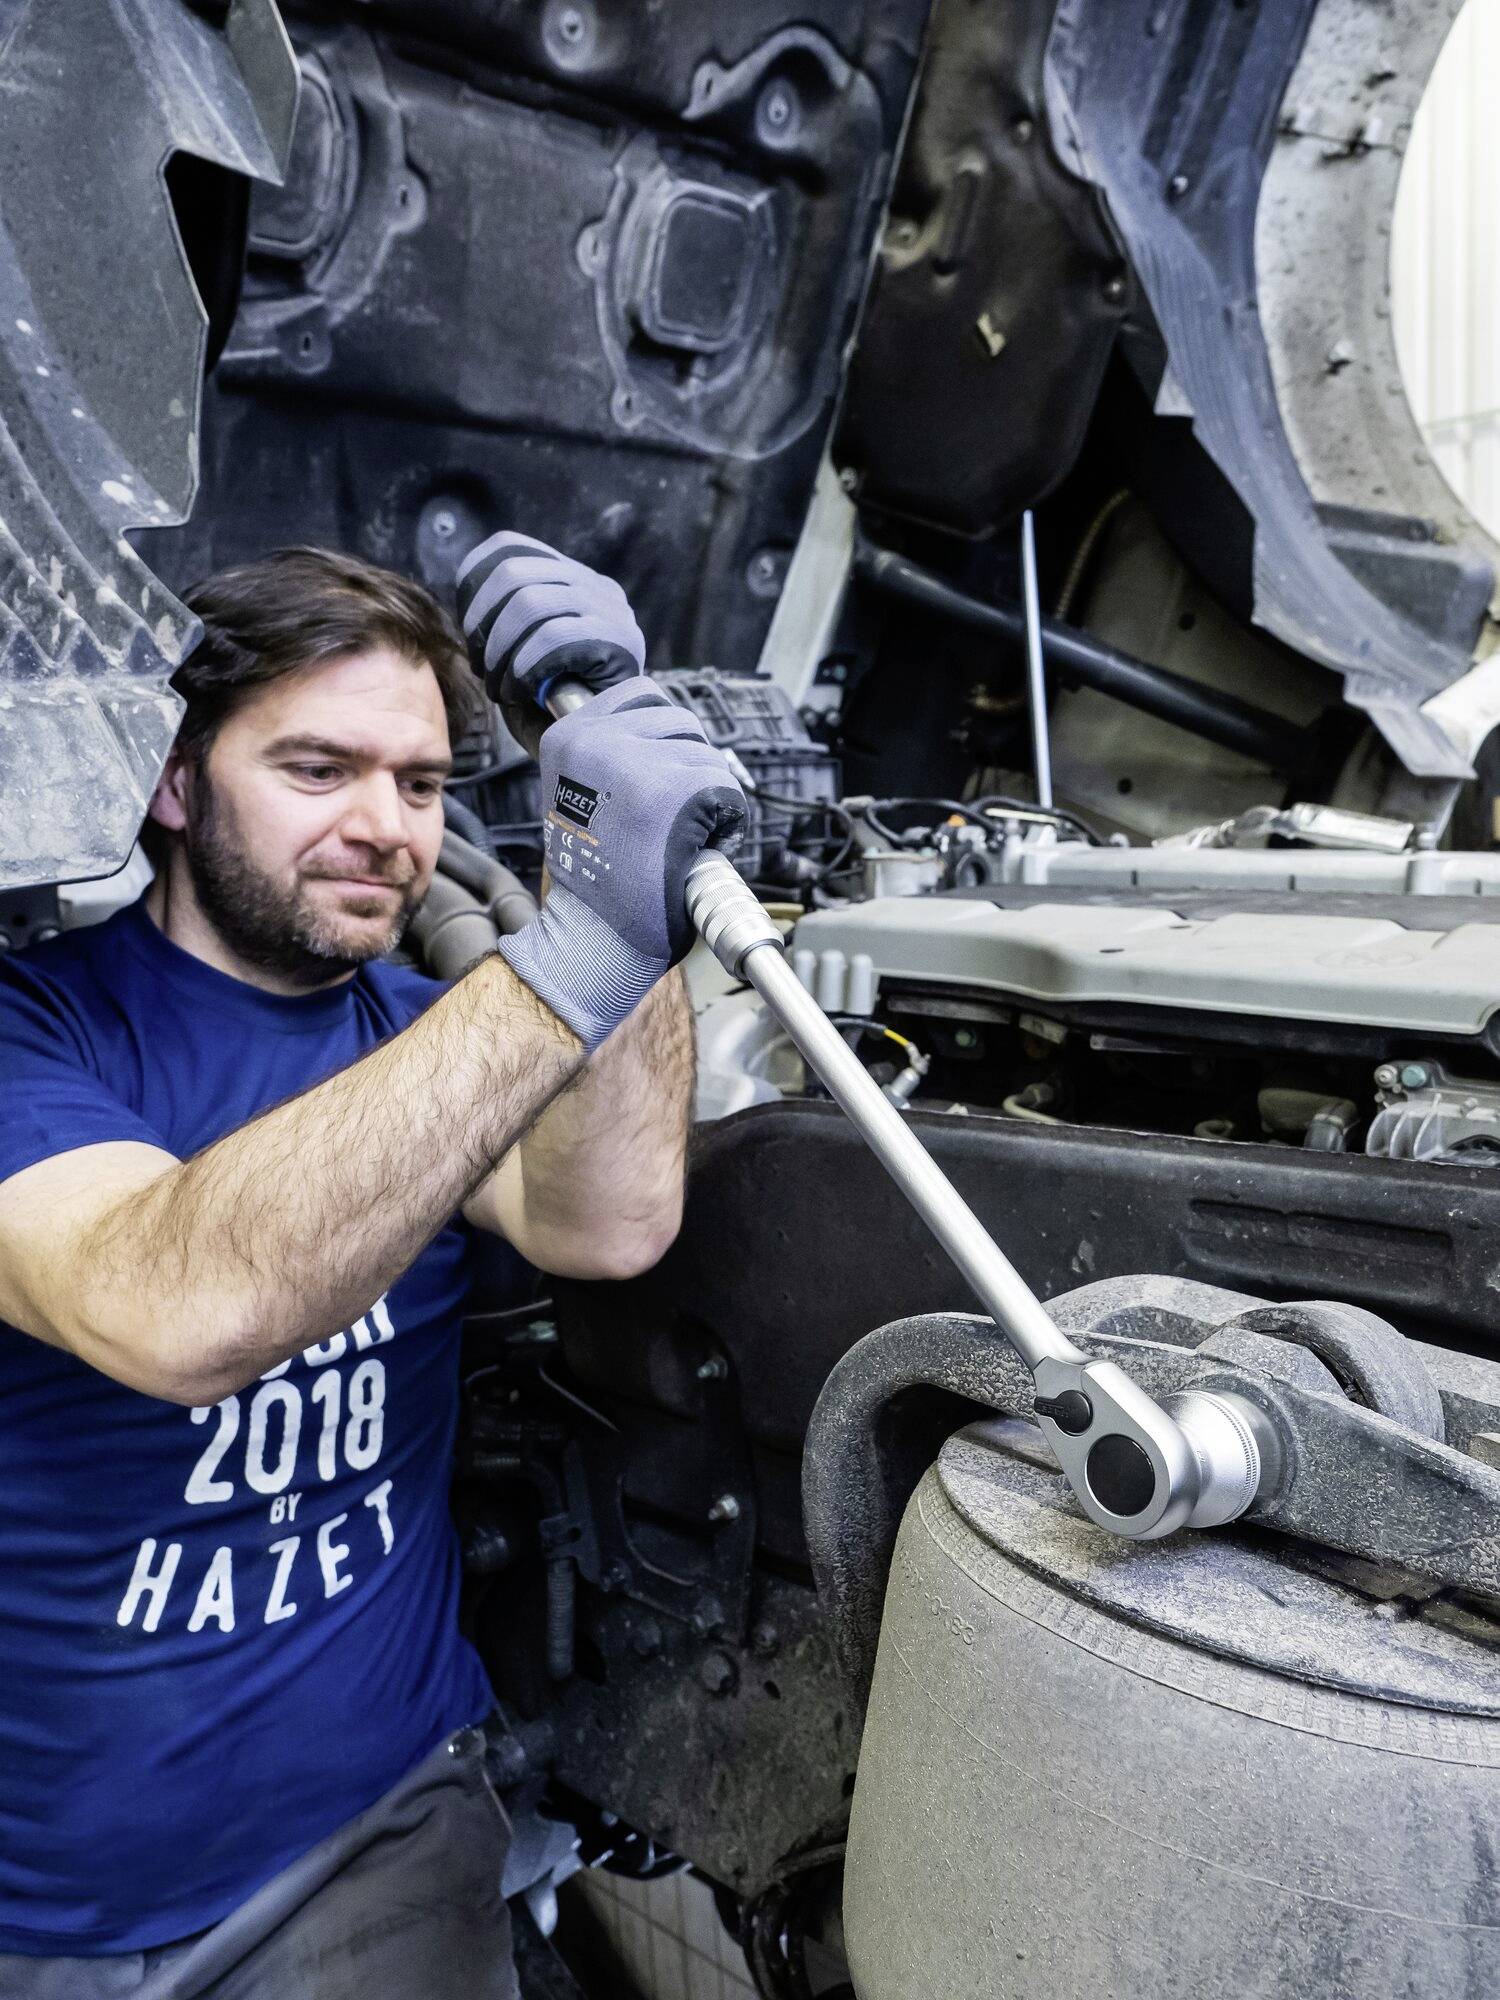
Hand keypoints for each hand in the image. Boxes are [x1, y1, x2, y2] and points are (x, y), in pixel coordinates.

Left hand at [456, 531, 644, 756]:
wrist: (596, 759)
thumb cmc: (552, 714)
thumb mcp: (517, 654)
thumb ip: (503, 617)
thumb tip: (469, 596)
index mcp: (573, 581)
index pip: (509, 548)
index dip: (473, 584)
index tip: (471, 632)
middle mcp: (598, 588)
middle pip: (514, 573)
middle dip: (483, 625)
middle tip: (485, 669)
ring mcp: (614, 613)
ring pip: (530, 603)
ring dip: (501, 652)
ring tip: (502, 688)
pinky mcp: (621, 644)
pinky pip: (554, 638)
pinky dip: (525, 667)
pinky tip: (523, 693)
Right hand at [497, 682, 745, 1048]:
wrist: (594, 938)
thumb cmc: (594, 878)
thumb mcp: (576, 796)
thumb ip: (607, 755)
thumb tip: (656, 725)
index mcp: (569, 738)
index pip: (639, 693)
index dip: (661, 734)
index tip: (658, 770)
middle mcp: (598, 741)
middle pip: (680, 720)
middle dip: (687, 765)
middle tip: (671, 817)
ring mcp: (637, 764)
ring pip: (707, 755)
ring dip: (708, 795)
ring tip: (680, 836)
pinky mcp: (675, 792)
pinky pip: (727, 789)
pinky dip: (726, 822)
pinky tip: (698, 849)